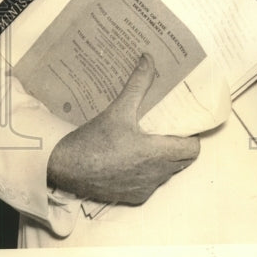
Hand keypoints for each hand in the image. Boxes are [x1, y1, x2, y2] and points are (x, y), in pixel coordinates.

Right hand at [46, 53, 200, 204]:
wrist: (64, 168)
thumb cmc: (93, 140)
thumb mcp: (118, 109)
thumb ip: (138, 84)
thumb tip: (148, 59)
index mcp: (155, 154)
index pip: (192, 150)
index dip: (192, 137)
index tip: (185, 124)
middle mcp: (154, 175)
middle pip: (182, 161)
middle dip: (180, 146)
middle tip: (170, 129)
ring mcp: (143, 189)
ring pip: (167, 174)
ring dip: (165, 160)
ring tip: (155, 140)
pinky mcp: (131, 197)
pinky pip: (150, 185)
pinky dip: (149, 173)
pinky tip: (137, 158)